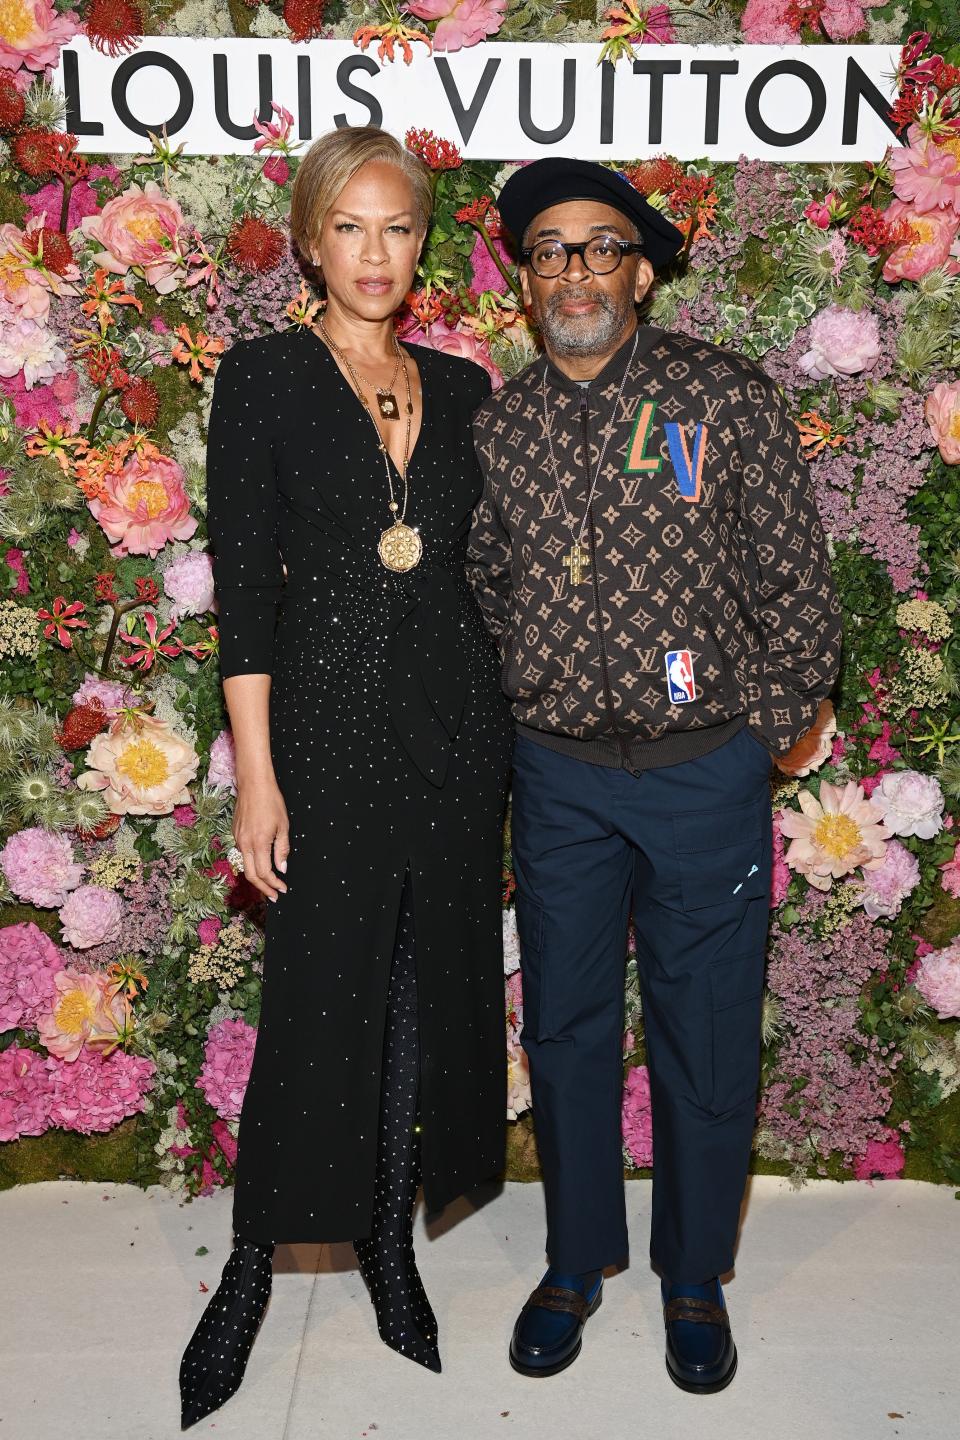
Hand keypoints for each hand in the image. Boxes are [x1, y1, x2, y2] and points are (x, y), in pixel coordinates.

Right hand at [233, 775, 289, 901]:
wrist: (253, 784)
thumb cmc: (271, 802)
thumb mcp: (283, 826)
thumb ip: (282, 849)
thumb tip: (282, 868)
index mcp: (258, 843)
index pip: (264, 873)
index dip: (274, 885)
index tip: (282, 890)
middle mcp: (244, 844)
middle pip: (251, 876)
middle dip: (263, 889)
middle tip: (274, 896)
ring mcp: (238, 839)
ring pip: (245, 865)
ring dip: (257, 877)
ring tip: (269, 884)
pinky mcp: (235, 834)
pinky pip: (242, 853)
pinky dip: (252, 863)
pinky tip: (261, 864)